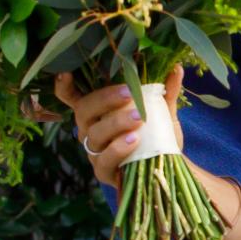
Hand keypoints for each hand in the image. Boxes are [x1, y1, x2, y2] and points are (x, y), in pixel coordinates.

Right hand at [56, 67, 177, 182]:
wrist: (168, 166)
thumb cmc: (157, 134)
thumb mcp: (163, 111)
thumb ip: (166, 91)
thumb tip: (176, 67)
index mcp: (98, 111)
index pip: (72, 96)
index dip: (64, 86)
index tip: (66, 72)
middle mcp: (89, 129)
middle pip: (83, 111)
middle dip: (104, 99)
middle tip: (130, 93)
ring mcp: (94, 152)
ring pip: (93, 135)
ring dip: (115, 123)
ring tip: (139, 118)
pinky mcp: (103, 172)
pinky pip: (103, 161)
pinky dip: (118, 149)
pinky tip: (134, 140)